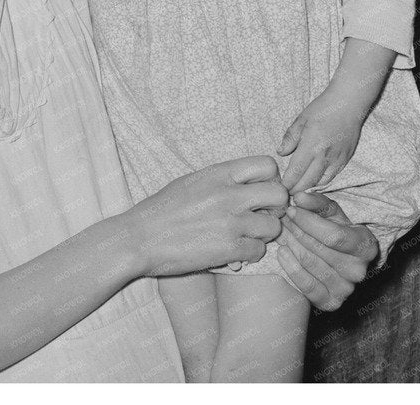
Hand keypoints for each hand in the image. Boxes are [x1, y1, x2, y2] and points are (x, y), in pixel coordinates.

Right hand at [121, 156, 287, 276]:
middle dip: (275, 207)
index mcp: (217, 174)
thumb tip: (250, 186)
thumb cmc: (162, 210)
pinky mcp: (230, 249)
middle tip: (260, 215)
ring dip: (263, 234)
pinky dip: (249, 254)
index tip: (259, 191)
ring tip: (244, 235)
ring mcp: (231, 222)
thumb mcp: (190, 182)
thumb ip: (221, 181)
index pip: (267, 165)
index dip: (270, 179)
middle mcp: (228, 194)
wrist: (139, 239)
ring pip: (274, 226)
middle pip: (280, 195)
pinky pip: (260, 251)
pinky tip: (234, 251)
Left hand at [273, 192, 377, 310]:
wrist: (336, 258)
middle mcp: (359, 271)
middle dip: (296, 230)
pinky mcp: (331, 302)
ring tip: (281, 232)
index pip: (334, 236)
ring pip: (310, 263)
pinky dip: (291, 267)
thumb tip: (299, 196)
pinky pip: (307, 286)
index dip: (309, 221)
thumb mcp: (330, 212)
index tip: (290, 209)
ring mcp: (346, 289)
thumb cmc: (332, 229)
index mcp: (365, 246)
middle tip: (282, 219)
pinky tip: (282, 252)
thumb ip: (316, 202)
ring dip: (290, 244)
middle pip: (319, 248)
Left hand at [276, 91, 363, 192]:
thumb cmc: (322, 109)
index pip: (296, 171)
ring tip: (297, 191)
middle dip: (296, 190)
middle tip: (286, 195)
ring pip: (321, 182)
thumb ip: (290, 138)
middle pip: (308, 181)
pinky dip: (321, 182)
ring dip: (308, 188)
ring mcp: (337, 159)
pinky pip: (332, 176)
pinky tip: (313, 182)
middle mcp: (325, 156)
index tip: (280, 188)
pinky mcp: (345, 159)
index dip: (288, 183)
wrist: (348, 105)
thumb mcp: (301, 120)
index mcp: (311, 146)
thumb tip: (280, 152)